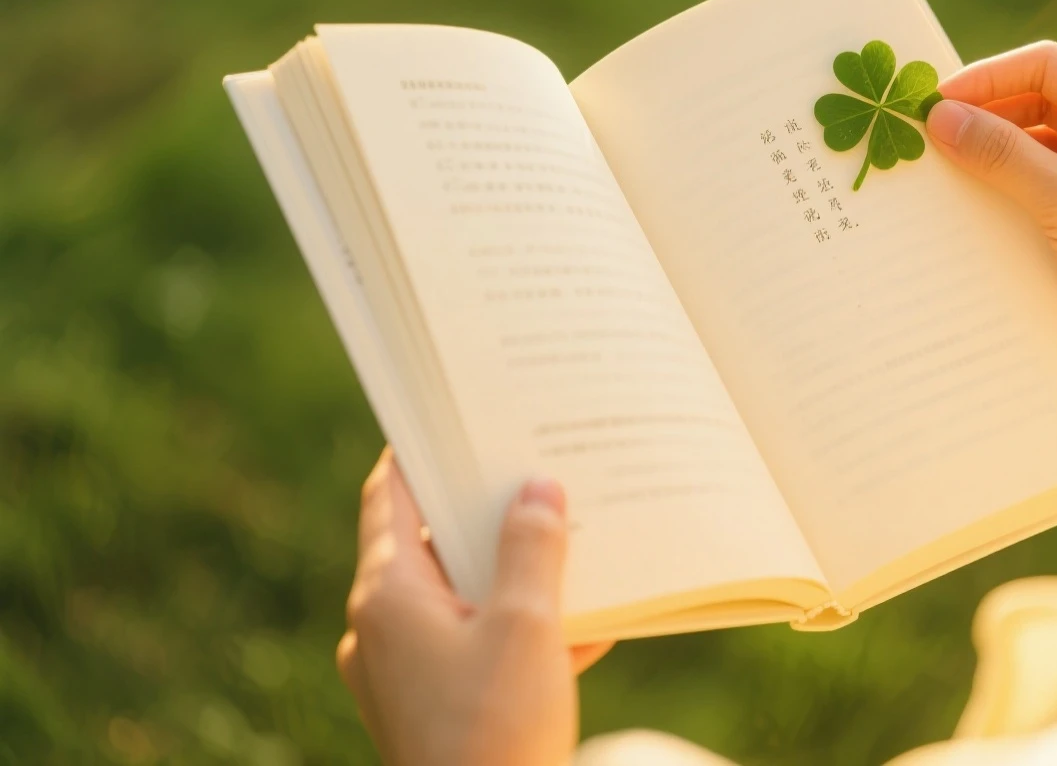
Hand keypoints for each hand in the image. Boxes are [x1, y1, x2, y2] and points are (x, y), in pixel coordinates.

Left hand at [337, 451, 612, 765]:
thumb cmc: (496, 734)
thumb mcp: (527, 627)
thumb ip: (532, 548)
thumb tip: (535, 489)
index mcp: (386, 597)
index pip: (390, 496)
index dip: (421, 450)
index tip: (454, 412)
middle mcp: (381, 631)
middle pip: (432, 545)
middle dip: (490, 513)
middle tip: (537, 469)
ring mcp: (404, 676)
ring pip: (461, 599)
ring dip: (514, 574)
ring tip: (573, 543)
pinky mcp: (434, 711)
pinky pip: (475, 648)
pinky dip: (520, 631)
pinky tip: (585, 624)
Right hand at [926, 41, 1056, 493]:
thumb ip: (1004, 156)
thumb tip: (941, 116)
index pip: (1046, 68)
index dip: (988, 78)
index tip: (934, 103)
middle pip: (1032, 108)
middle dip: (980, 120)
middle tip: (925, 142)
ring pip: (1028, 157)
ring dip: (984, 165)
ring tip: (936, 183)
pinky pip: (1030, 202)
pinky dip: (997, 205)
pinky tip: (962, 223)